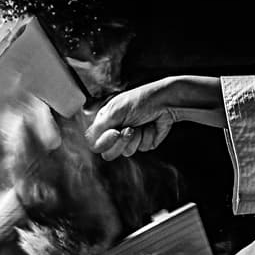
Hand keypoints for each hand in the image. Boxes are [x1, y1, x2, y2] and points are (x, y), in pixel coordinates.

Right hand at [85, 75, 225, 160]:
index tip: (115, 132)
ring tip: (141, 124)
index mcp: (106, 121)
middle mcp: (116, 131)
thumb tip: (88, 142)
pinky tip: (151, 125)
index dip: (104, 142)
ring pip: (126, 152)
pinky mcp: (143, 142)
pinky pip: (141, 148)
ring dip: (135, 138)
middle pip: (108, 153)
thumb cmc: (141, 101)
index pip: (95, 143)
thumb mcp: (115, 111)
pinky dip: (147, 137)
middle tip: (130, 129)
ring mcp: (130, 138)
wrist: (166, 101)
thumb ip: (98, 128)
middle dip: (121, 142)